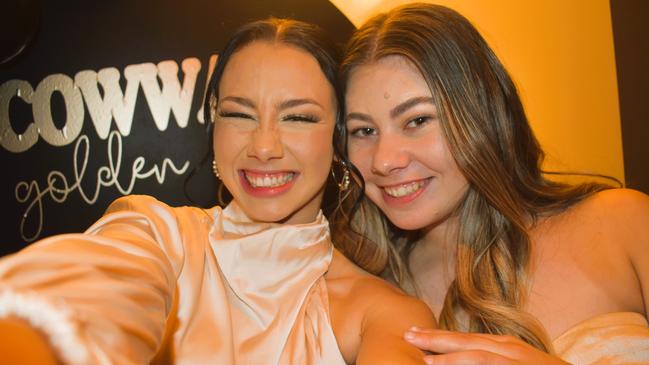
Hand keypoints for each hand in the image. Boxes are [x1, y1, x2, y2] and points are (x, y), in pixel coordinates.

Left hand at [404, 327, 570, 364]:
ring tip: (424, 360)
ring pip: (479, 358)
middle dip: (436, 340)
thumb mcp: (519, 361)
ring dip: (451, 358)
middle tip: (407, 336)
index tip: (414, 335)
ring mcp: (518, 362)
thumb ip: (495, 356)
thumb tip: (467, 357)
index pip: (467, 340)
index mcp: (507, 347)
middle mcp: (511, 351)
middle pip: (467, 343)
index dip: (439, 338)